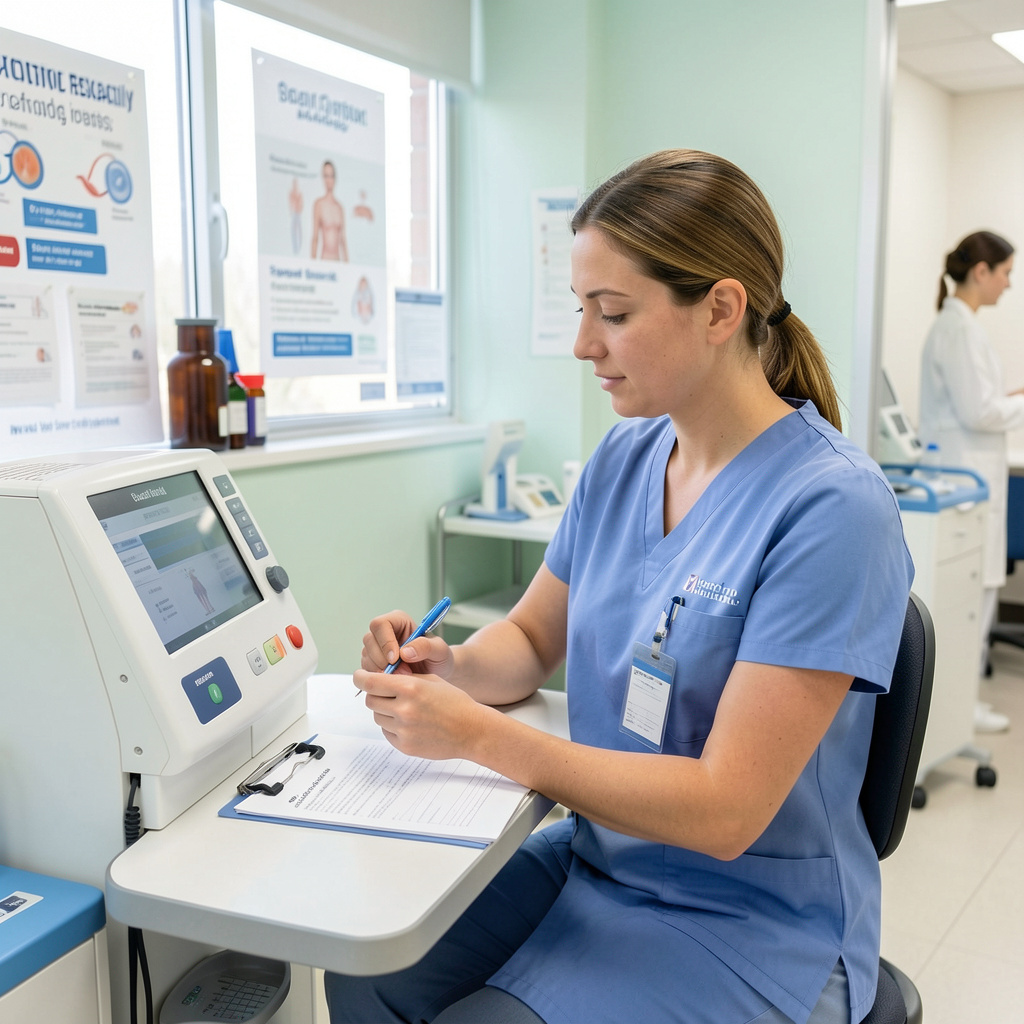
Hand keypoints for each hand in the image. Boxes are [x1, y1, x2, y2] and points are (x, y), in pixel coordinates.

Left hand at [354, 666, 490, 760]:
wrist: (471, 730)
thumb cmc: (454, 702)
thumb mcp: (430, 680)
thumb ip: (403, 678)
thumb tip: (377, 677)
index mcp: (410, 687)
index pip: (370, 682)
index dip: (360, 677)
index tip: (360, 676)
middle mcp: (404, 709)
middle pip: (370, 700)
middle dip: (376, 694)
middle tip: (388, 693)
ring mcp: (403, 730)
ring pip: (378, 717)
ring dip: (385, 711)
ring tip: (406, 710)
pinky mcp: (404, 746)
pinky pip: (387, 732)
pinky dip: (393, 727)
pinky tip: (412, 724)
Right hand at [360, 609, 454, 677]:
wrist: (436, 673)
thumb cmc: (438, 657)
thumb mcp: (440, 650)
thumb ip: (426, 647)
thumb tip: (405, 652)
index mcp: (398, 621)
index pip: (380, 624)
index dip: (385, 641)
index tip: (395, 658)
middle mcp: (384, 632)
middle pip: (369, 640)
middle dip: (384, 660)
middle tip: (403, 672)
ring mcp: (376, 648)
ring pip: (366, 657)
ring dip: (382, 670)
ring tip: (404, 676)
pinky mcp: (373, 663)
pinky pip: (367, 670)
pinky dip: (379, 678)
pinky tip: (396, 679)